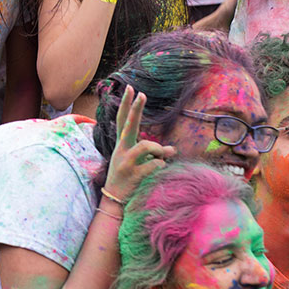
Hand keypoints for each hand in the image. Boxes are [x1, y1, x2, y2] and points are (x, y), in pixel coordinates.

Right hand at [103, 87, 174, 202]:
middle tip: (141, 93)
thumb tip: (173, 149)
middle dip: (135, 109)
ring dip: (158, 150)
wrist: (114, 201)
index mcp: (122, 144)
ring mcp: (126, 162)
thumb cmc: (128, 179)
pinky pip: (155, 164)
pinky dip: (161, 167)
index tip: (130, 88)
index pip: (122, 119)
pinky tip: (158, 172)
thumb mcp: (140, 163)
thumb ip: (155, 154)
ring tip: (162, 155)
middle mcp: (122, 150)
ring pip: (146, 146)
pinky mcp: (133, 174)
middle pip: (128, 125)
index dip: (126, 104)